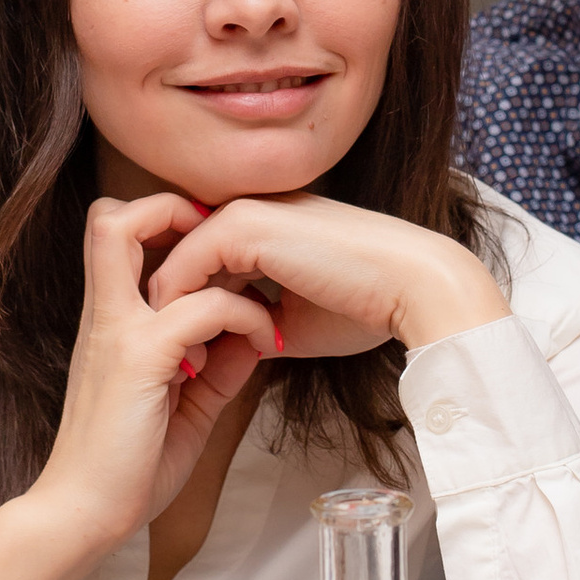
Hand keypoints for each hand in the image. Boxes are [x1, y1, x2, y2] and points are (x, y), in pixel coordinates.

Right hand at [0, 197, 280, 579]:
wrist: (83, 517)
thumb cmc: (128, 470)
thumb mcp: (185, 409)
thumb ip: (216, 368)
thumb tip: (252, 338)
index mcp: (111, 323)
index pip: (117, 234)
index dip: (165, 222)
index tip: (218, 256)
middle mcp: (107, 316)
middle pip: (112, 216)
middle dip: (172, 209)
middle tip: (228, 251)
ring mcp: (118, 332)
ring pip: (137, 235)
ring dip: (211, 255)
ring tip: (256, 298)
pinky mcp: (137, 358)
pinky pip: (200, 307)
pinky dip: (242, 313)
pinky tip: (264, 344)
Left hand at [144, 193, 507, 360]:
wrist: (410, 284)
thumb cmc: (365, 303)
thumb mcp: (296, 317)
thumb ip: (257, 320)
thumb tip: (230, 345)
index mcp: (259, 227)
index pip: (198, 265)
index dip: (186, 312)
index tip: (192, 361)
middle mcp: (243, 212)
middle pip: (176, 263)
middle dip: (169, 317)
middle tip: (178, 368)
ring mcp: (239, 214)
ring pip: (170, 267)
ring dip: (169, 319)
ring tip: (184, 367)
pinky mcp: (240, 228)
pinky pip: (179, 272)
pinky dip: (178, 314)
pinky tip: (195, 353)